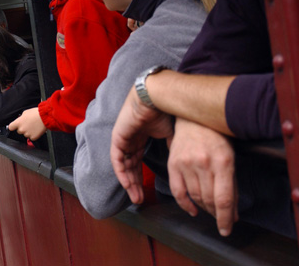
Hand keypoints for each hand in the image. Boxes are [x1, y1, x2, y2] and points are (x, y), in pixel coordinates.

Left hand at [8, 107, 46, 140]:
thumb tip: (20, 119)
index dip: (13, 126)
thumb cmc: (36, 113)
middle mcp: (22, 129)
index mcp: (18, 123)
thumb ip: (21, 118)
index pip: (10, 127)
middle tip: (28, 124)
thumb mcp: (25, 112)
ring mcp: (27, 134)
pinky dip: (34, 135)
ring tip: (34, 126)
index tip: (15, 126)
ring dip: (28, 131)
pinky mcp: (33, 137)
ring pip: (25, 134)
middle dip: (23, 128)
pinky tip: (36, 129)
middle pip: (19, 131)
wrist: (45, 117)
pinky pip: (31, 137)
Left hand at [111, 87, 173, 204]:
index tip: (146, 193)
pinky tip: (127, 185)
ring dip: (128, 182)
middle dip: (134, 185)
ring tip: (135, 197)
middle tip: (139, 200)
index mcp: (140, 138)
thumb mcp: (172, 135)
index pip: (137, 163)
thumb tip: (181, 167)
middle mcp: (130, 140)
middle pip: (130, 167)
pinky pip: (117, 159)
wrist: (158, 98)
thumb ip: (173, 150)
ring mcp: (122, 138)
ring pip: (123, 166)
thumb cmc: (165, 112)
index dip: (141, 178)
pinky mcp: (118, 137)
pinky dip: (122, 173)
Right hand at [168, 118, 237, 235]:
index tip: (226, 229)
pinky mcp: (173, 163)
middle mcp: (203, 163)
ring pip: (195, 197)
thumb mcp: (231, 157)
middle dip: (217, 214)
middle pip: (209, 199)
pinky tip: (193, 209)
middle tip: (222, 219)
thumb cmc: (217, 136)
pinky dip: (185, 204)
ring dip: (204, 208)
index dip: (225, 217)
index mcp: (222, 161)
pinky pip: (177, 191)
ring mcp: (186, 163)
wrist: (194, 118)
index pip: (223, 198)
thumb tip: (232, 212)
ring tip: (210, 211)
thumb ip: (232, 185)